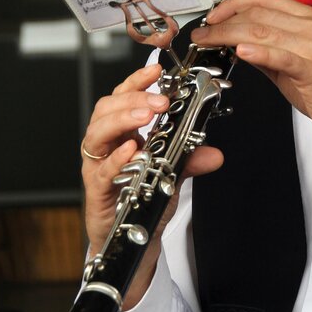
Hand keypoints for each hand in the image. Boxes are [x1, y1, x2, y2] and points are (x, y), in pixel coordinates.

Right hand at [81, 63, 223, 304]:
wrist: (131, 240)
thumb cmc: (143, 199)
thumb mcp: (171, 174)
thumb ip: (189, 160)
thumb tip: (215, 153)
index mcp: (122, 134)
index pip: (122, 98)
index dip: (136, 82)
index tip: (156, 70)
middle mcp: (106, 147)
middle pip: (106, 110)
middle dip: (132, 100)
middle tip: (159, 100)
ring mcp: (98, 168)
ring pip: (96, 135)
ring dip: (121, 121)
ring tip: (145, 116)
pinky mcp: (97, 192)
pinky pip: (101, 172)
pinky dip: (117, 158)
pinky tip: (132, 149)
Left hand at [193, 0, 311, 172]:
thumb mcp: (291, 64)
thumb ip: (266, 50)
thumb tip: (237, 43)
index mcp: (307, 19)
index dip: (232, 5)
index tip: (212, 17)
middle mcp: (310, 26)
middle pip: (257, 15)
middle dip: (222, 23)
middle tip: (202, 34)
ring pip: (262, 31)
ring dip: (229, 35)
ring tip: (209, 42)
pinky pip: (281, 55)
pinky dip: (259, 52)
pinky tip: (241, 52)